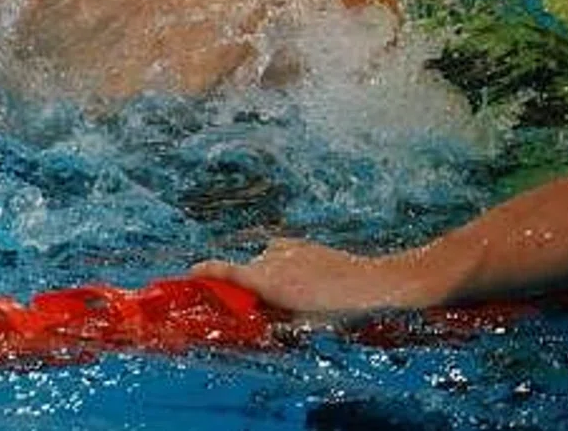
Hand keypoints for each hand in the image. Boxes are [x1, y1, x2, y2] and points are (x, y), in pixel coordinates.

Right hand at [191, 238, 439, 315]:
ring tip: (294, 295)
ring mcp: (287, 248)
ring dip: (268, 277)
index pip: (225, 271)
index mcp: (269, 281)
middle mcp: (272, 260)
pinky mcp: (300, 243)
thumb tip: (258, 314)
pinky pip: (279, 253)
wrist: (377, 283)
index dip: (204, 272)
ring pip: (263, 263)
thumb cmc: (341, 310)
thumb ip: (275, 317)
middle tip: (264, 307)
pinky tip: (301, 278)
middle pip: (246, 272)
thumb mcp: (305, 324)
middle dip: (249, 288)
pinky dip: (281, 265)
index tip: (190, 274)